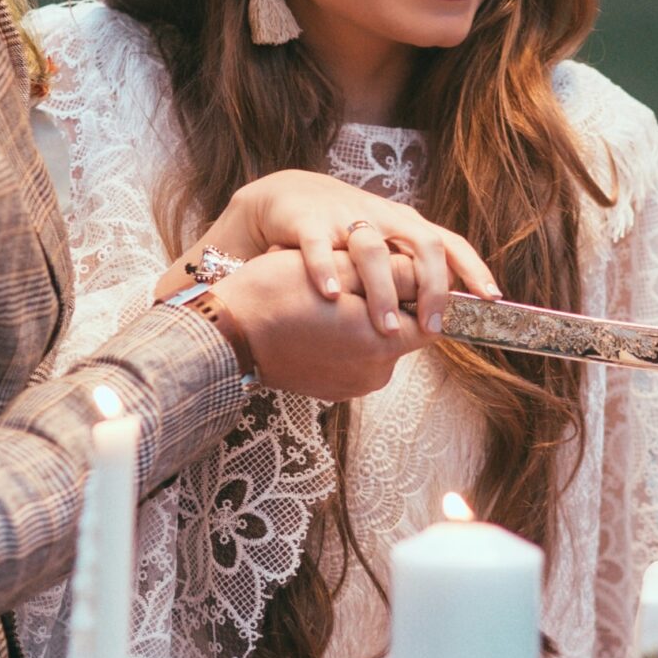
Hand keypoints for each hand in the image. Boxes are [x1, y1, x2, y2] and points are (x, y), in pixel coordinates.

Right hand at [208, 249, 426, 401]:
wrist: (227, 334)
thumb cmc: (278, 294)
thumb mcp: (342, 268)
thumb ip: (394, 272)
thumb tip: (429, 272)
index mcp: (385, 345)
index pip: (429, 318)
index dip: (420, 291)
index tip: (401, 271)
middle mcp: (376, 374)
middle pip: (401, 331)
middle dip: (386, 301)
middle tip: (355, 276)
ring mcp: (352, 385)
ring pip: (374, 342)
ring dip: (362, 317)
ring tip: (330, 294)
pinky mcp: (330, 389)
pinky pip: (351, 357)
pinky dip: (343, 336)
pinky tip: (317, 316)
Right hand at [212, 169, 496, 337]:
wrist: (286, 199)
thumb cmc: (343, 233)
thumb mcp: (384, 247)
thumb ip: (411, 275)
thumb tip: (443, 315)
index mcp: (405, 225)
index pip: (449, 243)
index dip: (473, 269)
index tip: (491, 298)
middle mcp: (382, 217)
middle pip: (421, 244)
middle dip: (431, 286)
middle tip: (431, 325)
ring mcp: (344, 217)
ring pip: (372, 249)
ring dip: (381, 288)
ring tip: (382, 324)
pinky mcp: (306, 221)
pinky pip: (317, 245)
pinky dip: (324, 268)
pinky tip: (330, 295)